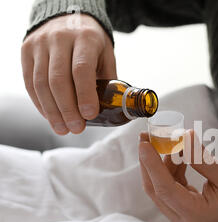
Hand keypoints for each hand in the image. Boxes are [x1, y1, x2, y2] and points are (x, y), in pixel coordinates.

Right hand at [21, 14, 116, 134]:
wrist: (67, 18)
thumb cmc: (91, 43)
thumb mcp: (106, 55)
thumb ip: (108, 80)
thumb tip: (112, 111)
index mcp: (85, 39)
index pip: (81, 70)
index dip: (85, 95)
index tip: (90, 115)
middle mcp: (60, 38)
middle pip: (59, 80)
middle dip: (68, 109)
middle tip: (77, 128)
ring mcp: (40, 44)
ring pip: (41, 83)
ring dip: (52, 111)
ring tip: (63, 128)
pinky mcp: (27, 50)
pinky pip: (30, 82)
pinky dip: (40, 103)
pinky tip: (51, 117)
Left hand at [138, 130, 217, 221]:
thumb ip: (201, 159)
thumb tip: (184, 136)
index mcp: (194, 215)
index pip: (164, 188)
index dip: (152, 164)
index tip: (144, 143)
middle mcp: (184, 221)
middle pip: (156, 190)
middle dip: (149, 163)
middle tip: (146, 138)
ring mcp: (183, 219)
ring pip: (162, 190)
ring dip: (161, 165)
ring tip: (166, 142)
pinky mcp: (186, 213)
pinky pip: (172, 191)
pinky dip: (172, 172)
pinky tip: (178, 156)